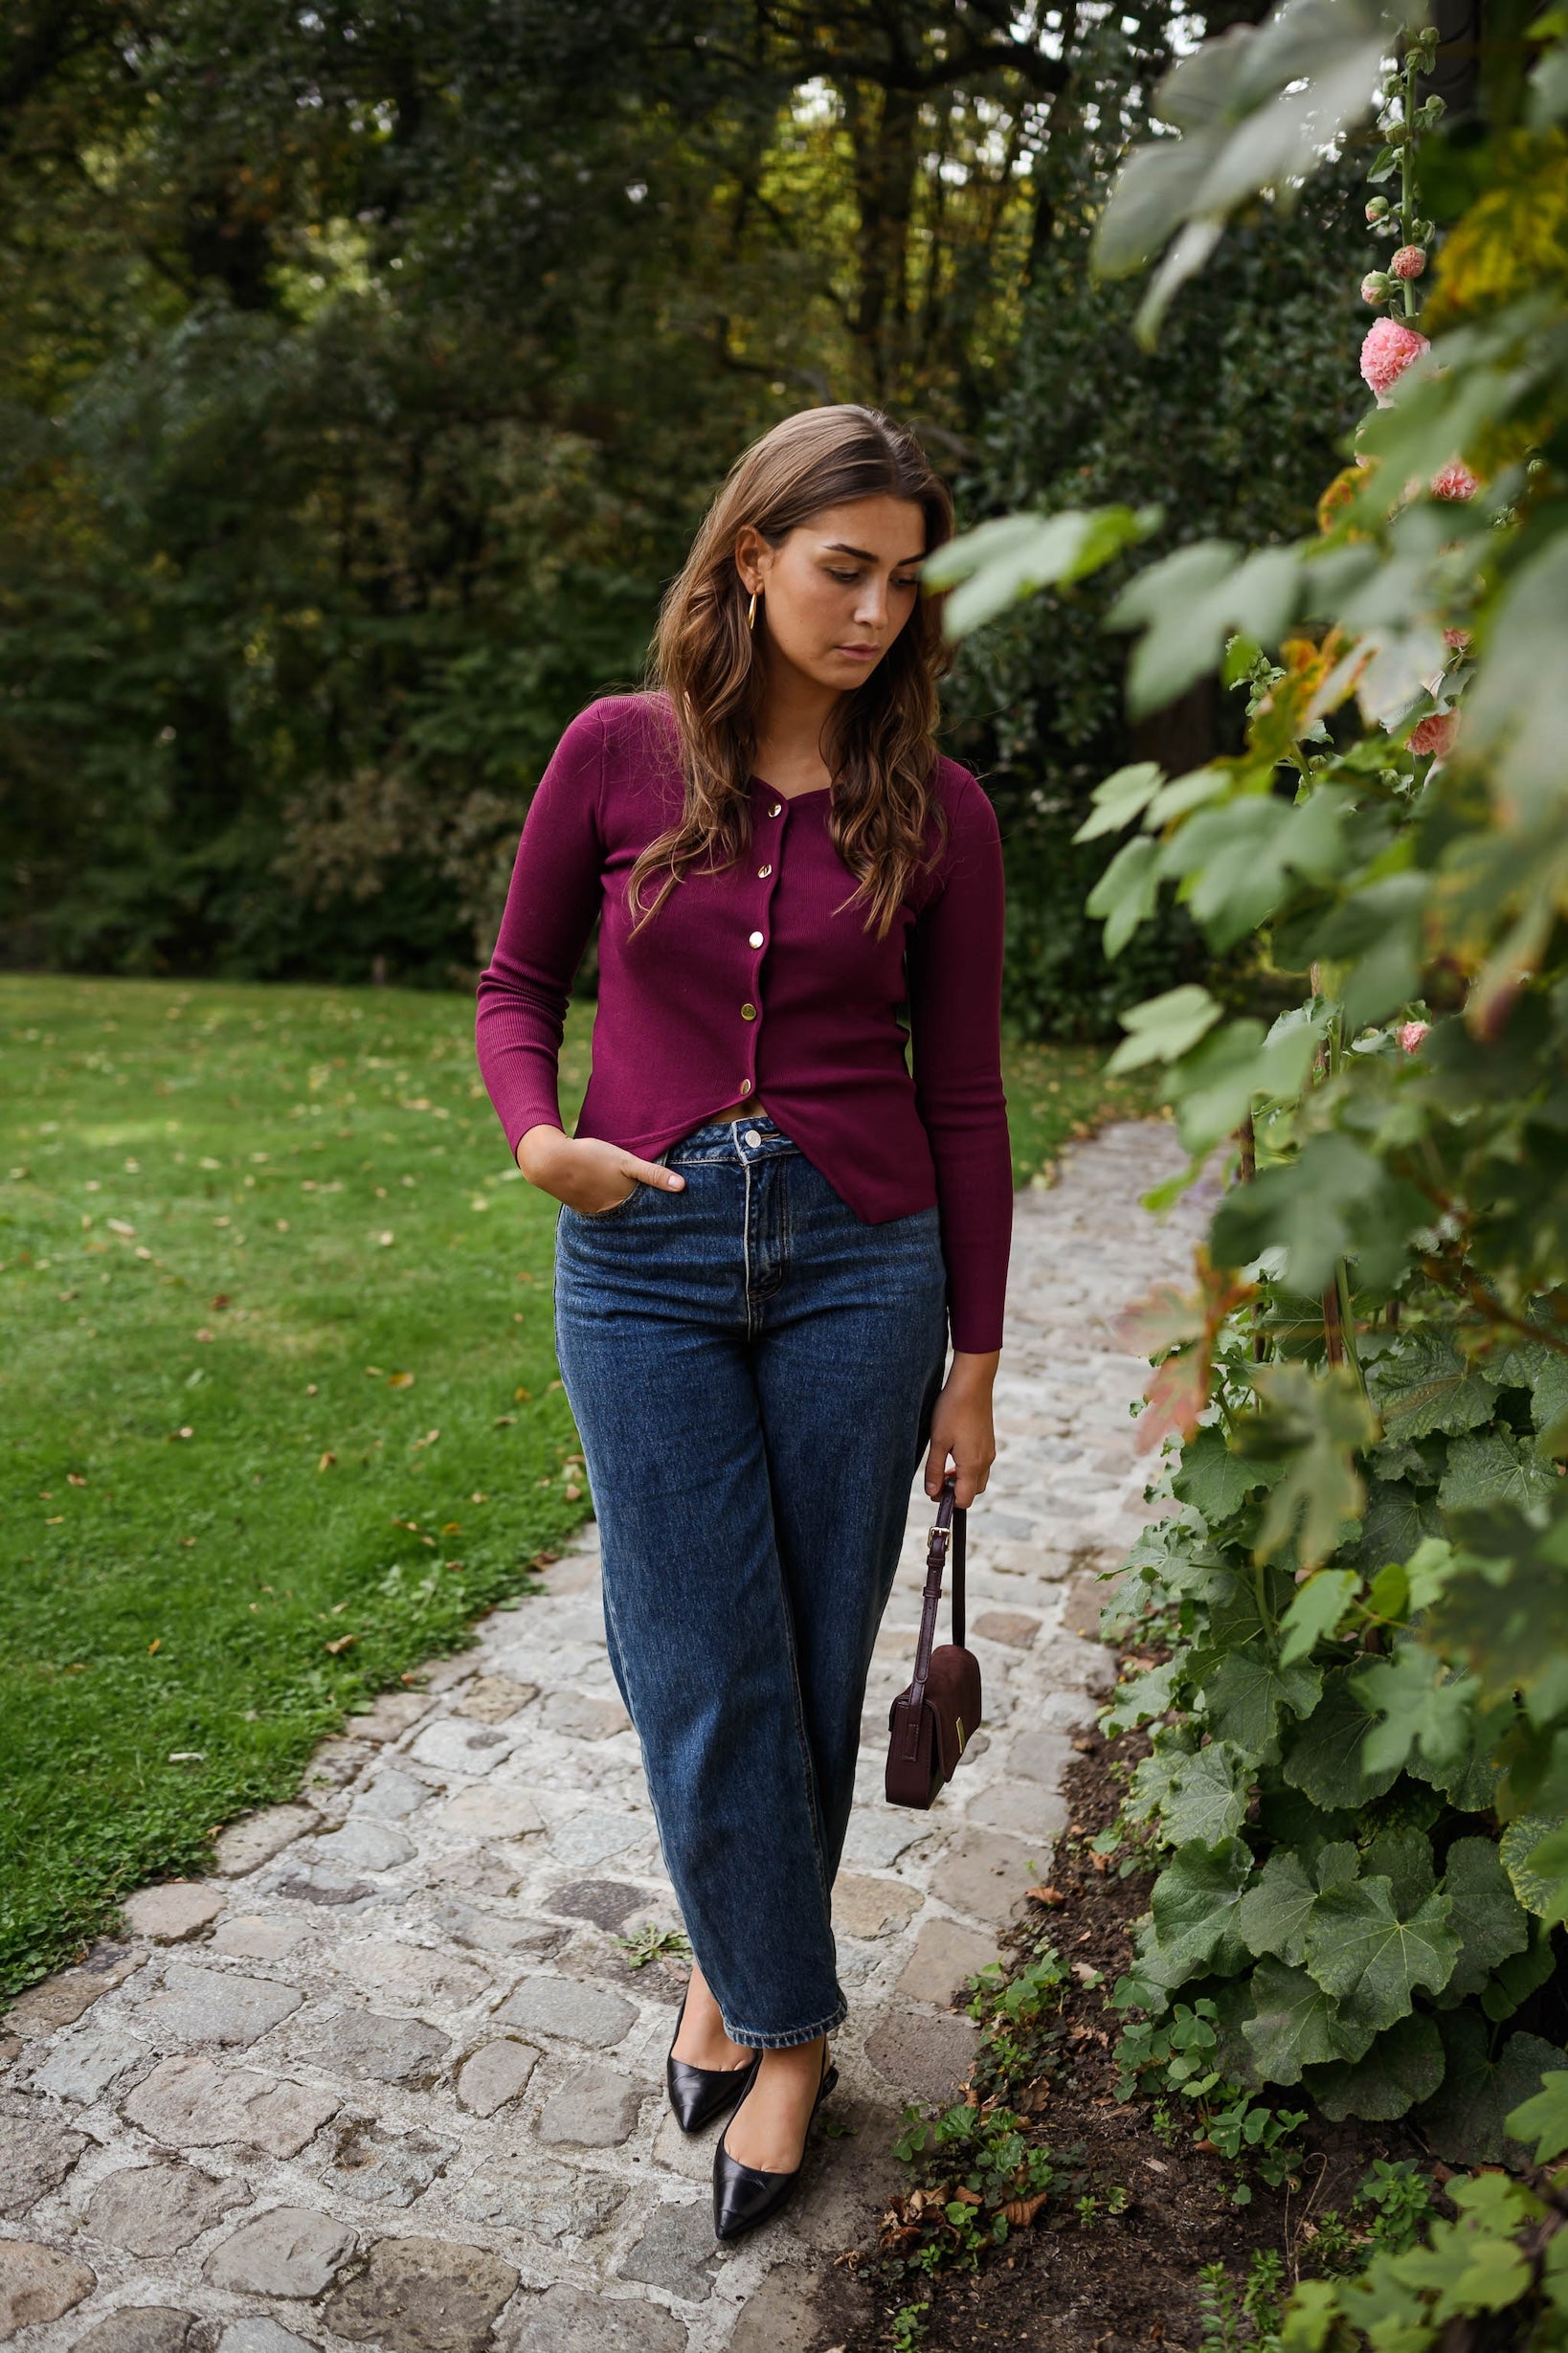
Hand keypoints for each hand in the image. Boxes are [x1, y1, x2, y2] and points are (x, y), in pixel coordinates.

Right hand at [516, 1124, 686, 1215]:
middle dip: (648, 1218)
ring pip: (618, 1215)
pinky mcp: (583, 1208)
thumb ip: (653, 1174)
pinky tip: (614, 1204)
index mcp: (625, 1202)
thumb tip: (683, 1187)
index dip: (663, 1212)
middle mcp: (612, 1212)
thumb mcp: (626, 1162)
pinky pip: (603, 1212)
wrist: (549, 1162)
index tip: (679, 1217)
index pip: (650, 1212)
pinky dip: (611, 1210)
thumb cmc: (591, 1158)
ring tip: (642, 1214)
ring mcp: (596, 1212)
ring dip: (629, 1215)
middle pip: (635, 1217)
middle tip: (666, 1223)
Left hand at [923, 1349, 998, 1508]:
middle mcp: (985, 1461)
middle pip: (973, 1491)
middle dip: (956, 1491)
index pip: (964, 1499)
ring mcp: (989, 1451)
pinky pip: (981, 1464)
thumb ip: (934, 1470)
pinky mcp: (989, 1441)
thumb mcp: (938, 1441)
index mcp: (973, 1464)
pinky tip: (954, 1452)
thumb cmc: (952, 1410)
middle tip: (937, 1479)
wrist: (973, 1383)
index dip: (948, 1501)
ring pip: (978, 1478)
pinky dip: (968, 1468)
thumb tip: (932, 1493)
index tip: (933, 1491)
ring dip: (962, 1479)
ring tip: (944, 1465)